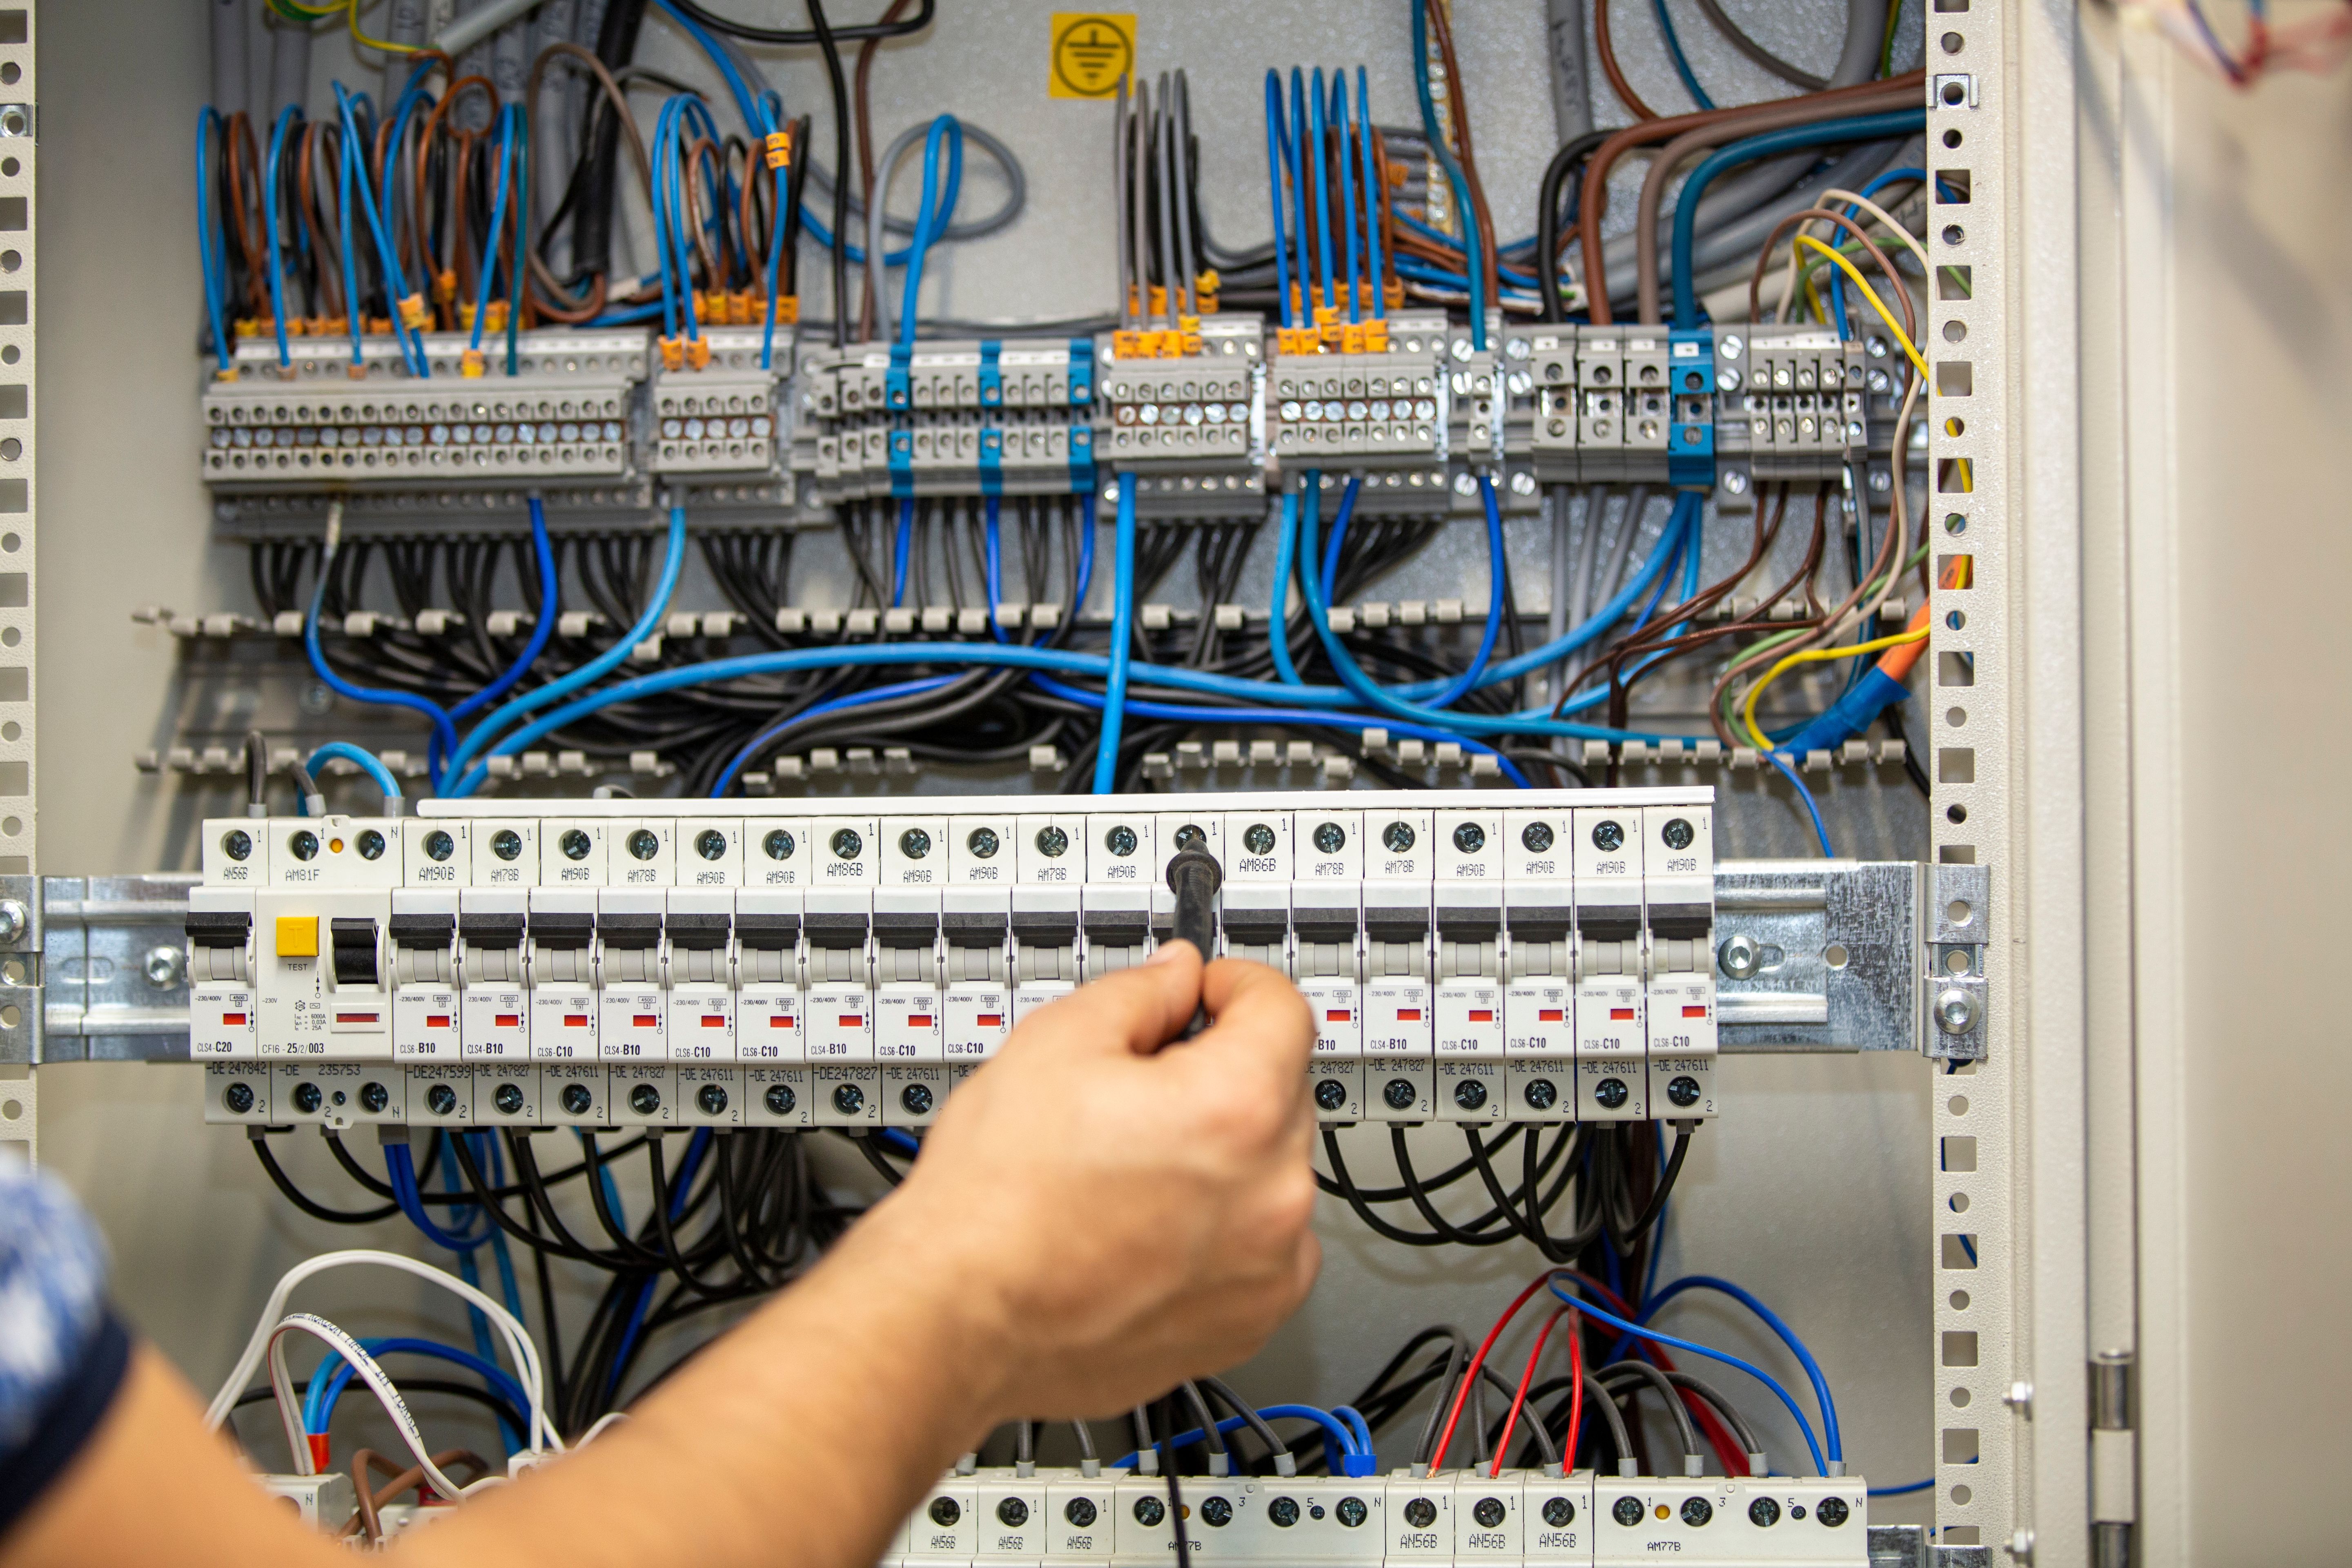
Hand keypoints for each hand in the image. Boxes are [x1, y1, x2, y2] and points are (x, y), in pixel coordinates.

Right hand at [853, 945, 1320, 1424]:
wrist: (959, 1319)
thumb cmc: (994, 1200)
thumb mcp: (1054, 1044)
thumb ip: (1138, 993)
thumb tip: (1175, 978)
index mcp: (1237, 1108)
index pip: (1283, 1010)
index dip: (1235, 986)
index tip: (1207, 995)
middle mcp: (1273, 1193)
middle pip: (1280, 1092)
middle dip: (1222, 1076)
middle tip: (1141, 1092)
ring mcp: (1268, 1267)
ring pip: (1273, 1174)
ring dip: (1228, 1157)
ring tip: (1134, 1172)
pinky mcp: (1249, 1324)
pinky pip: (1263, 1250)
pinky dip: (1224, 1232)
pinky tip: (1149, 1229)